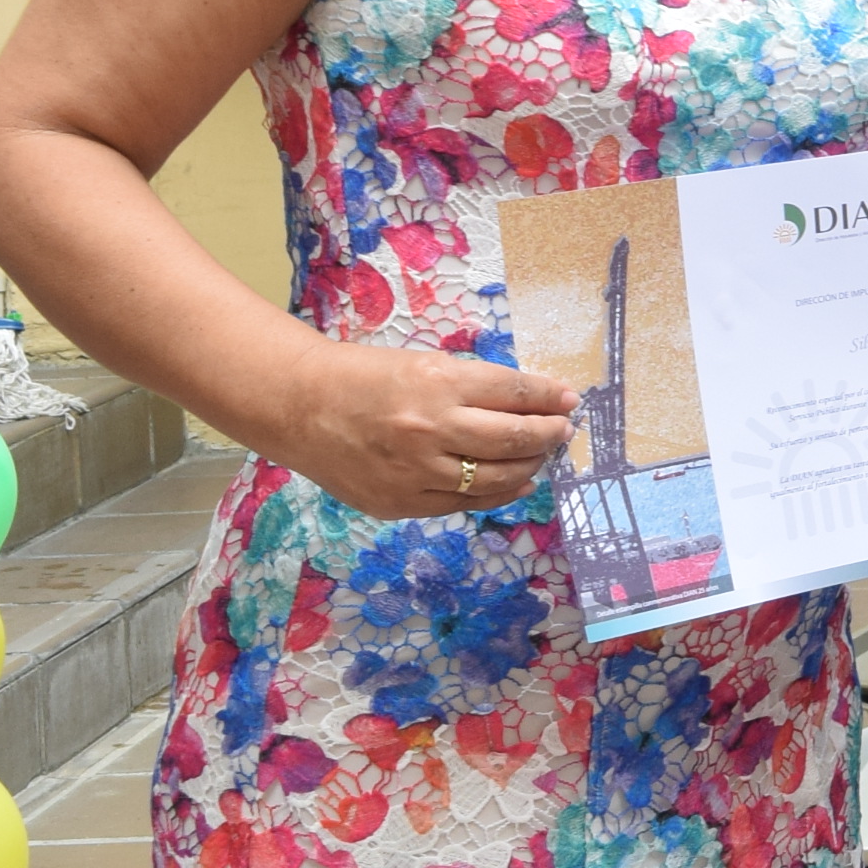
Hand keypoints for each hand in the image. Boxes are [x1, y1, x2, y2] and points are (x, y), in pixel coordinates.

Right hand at [284, 342, 579, 519]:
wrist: (298, 407)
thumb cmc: (363, 377)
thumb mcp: (424, 364)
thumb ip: (474, 386)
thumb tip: (530, 402)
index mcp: (439, 384)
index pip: (514, 393)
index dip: (549, 397)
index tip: (569, 400)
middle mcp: (431, 430)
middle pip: (514, 439)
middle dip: (548, 434)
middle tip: (563, 429)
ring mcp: (415, 473)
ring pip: (495, 478)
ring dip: (529, 467)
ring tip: (541, 456)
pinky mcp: (399, 504)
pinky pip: (464, 504)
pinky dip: (496, 494)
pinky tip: (514, 484)